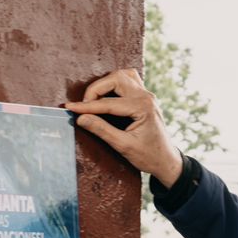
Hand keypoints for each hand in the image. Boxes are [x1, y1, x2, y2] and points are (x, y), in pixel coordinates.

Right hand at [62, 70, 183, 186]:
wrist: (166, 161)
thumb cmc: (149, 156)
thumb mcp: (123, 146)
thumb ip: (102, 130)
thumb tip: (81, 118)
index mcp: (143, 107)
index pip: (108, 103)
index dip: (86, 106)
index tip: (70, 108)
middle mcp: (146, 97)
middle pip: (115, 79)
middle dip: (96, 90)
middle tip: (84, 106)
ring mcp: (147, 95)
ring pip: (122, 75)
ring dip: (105, 83)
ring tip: (93, 100)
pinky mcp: (145, 97)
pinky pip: (129, 80)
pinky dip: (115, 83)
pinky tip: (107, 95)